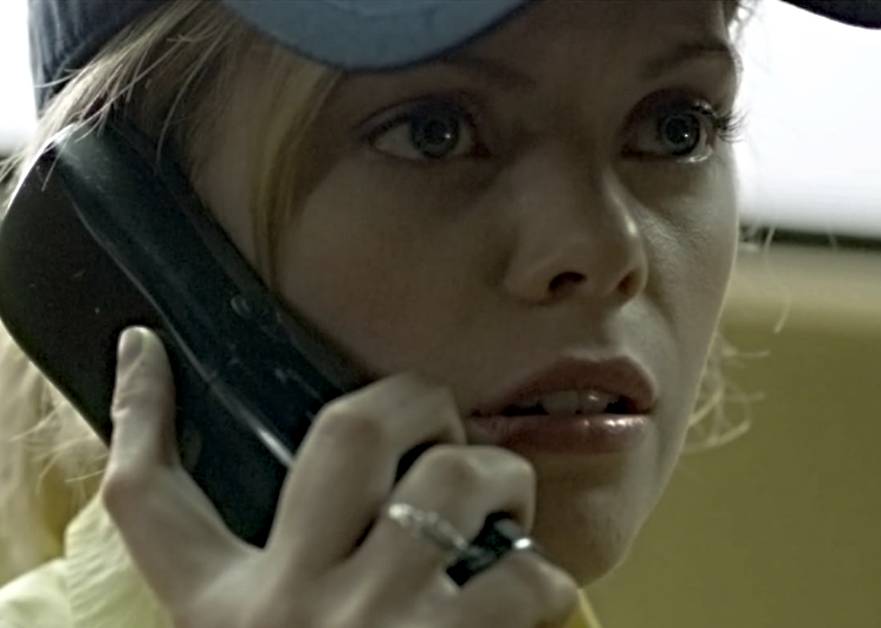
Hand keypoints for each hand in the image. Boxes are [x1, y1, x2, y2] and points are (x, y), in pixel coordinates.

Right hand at [102, 326, 579, 627]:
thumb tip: (341, 510)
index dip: (138, 412)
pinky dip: (541, 575)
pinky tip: (526, 594)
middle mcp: (290, 607)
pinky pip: (525, 574)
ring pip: (456, 482)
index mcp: (224, 615)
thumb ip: (271, 589)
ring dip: (501, 478)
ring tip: (505, 506)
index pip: (145, 496)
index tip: (142, 351)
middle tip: (441, 423)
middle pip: (346, 435)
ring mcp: (377, 626)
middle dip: (412, 400)